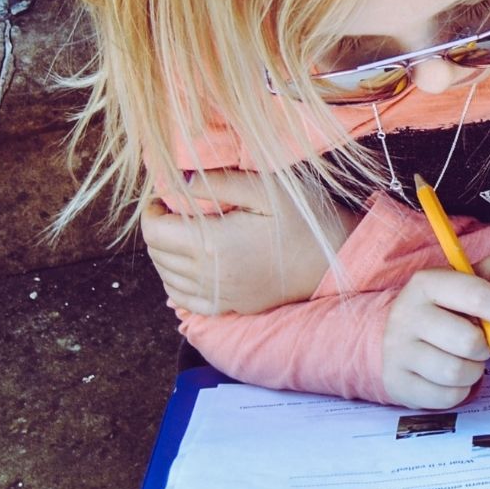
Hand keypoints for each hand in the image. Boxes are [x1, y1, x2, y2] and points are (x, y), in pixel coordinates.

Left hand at [141, 169, 360, 315]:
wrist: (337, 259)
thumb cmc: (304, 219)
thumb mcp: (266, 188)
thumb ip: (218, 181)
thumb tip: (176, 180)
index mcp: (213, 243)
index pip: (155, 231)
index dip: (152, 211)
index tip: (164, 197)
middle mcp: (210, 275)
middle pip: (157, 254)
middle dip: (158, 229)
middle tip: (174, 211)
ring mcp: (220, 296)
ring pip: (167, 278)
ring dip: (165, 255)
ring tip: (182, 234)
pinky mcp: (231, 307)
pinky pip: (184, 301)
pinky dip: (176, 283)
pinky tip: (190, 266)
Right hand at [380, 256, 489, 409]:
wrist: (411, 332)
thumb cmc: (457, 303)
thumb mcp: (485, 277)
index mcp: (426, 282)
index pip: (476, 295)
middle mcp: (405, 314)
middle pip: (469, 342)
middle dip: (486, 346)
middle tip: (481, 341)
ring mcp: (396, 351)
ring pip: (456, 373)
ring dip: (474, 370)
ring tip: (465, 358)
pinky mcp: (398, 383)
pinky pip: (446, 397)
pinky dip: (460, 390)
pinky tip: (451, 376)